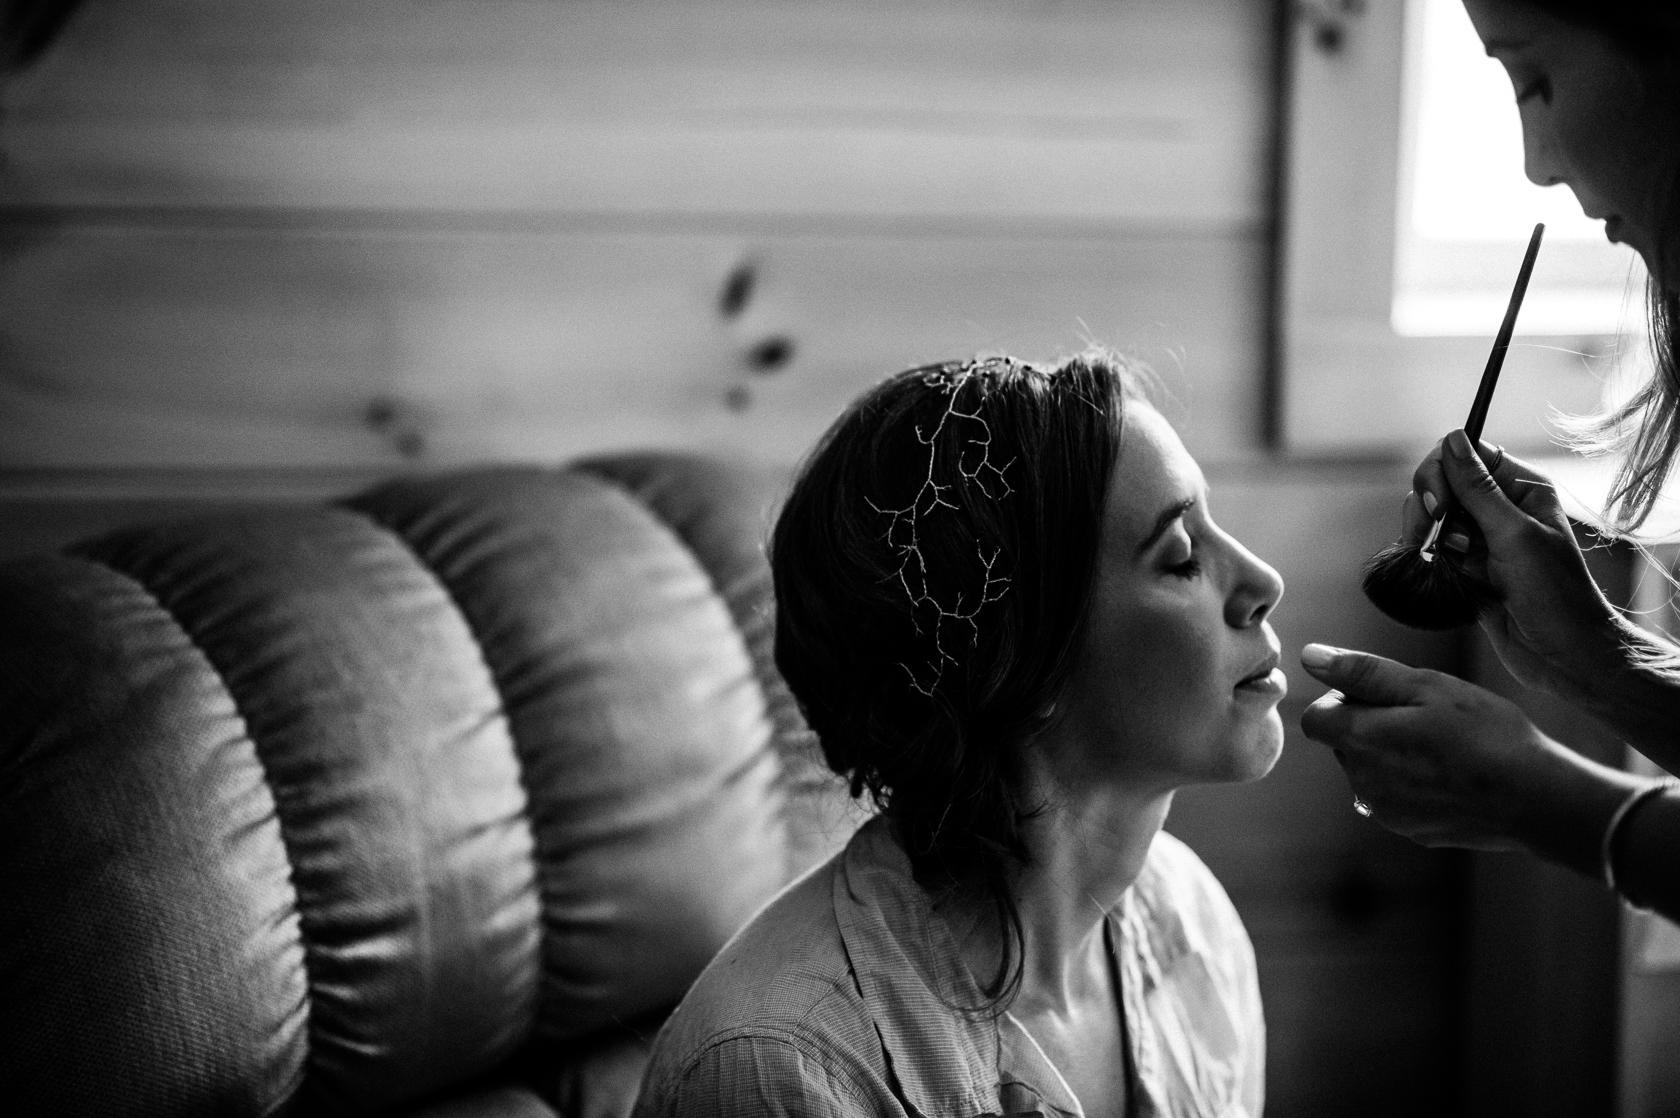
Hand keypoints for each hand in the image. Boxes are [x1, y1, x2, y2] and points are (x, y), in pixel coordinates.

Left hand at [1301, 644, 1651, 878]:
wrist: (1537, 799)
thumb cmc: (1485, 732)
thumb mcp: (1426, 686)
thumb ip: (1362, 672)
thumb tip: (1309, 655)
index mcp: (1360, 741)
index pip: (1315, 718)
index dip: (1345, 701)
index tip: (1388, 697)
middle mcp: (1361, 782)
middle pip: (1344, 744)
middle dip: (1370, 726)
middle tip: (1425, 718)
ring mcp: (1385, 811)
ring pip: (1369, 771)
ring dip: (1390, 756)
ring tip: (1444, 748)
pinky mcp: (1410, 830)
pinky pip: (1394, 798)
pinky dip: (1412, 785)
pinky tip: (1452, 776)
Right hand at [1403, 430, 1626, 702]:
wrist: (1562, 656)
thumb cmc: (1555, 595)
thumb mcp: (1514, 534)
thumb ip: (1477, 487)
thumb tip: (1452, 439)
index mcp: (1523, 490)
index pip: (1469, 456)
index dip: (1443, 472)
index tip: (1438, 504)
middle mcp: (1501, 510)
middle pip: (1442, 483)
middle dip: (1429, 505)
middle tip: (1431, 533)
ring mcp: (1481, 540)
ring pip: (1432, 517)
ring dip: (1425, 533)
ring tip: (1437, 557)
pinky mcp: (1465, 568)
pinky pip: (1432, 548)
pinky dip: (1426, 556)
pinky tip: (1436, 569)